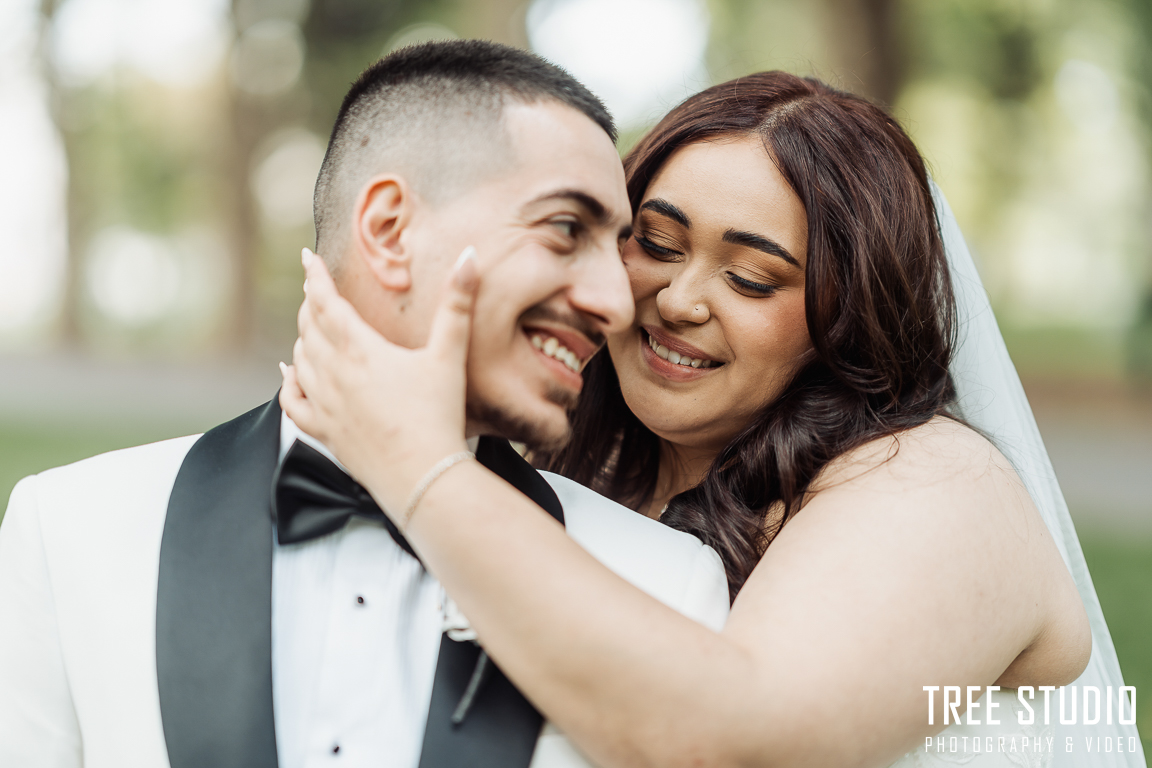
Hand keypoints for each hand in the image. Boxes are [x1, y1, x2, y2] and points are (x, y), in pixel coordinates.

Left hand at [279, 246, 478, 515]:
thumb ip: (458, 304)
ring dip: (302, 337)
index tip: (307, 259)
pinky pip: (293, 403)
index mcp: (360, 350)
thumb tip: (470, 257)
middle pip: (310, 328)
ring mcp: (325, 405)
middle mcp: (334, 374)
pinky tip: (288, 373)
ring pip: (300, 360)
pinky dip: (287, 383)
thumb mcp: (449, 355)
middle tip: (315, 289)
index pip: (327, 303)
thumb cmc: (437, 417)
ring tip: (310, 325)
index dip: (315, 277)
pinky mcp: (325, 432)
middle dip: (311, 304)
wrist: (423, 477)